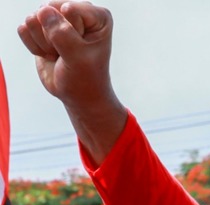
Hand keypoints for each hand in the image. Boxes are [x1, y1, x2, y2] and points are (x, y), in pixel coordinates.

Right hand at [18, 3, 126, 164]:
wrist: (79, 100)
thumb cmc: (87, 82)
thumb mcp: (79, 59)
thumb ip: (61, 32)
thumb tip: (43, 11)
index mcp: (97, 16)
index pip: (69, 9)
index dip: (71, 35)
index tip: (83, 55)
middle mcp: (78, 14)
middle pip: (47, 10)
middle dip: (54, 39)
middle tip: (69, 59)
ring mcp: (58, 21)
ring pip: (32, 19)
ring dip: (42, 45)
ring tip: (59, 59)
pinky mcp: (42, 32)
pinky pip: (23, 30)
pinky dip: (33, 48)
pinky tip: (49, 58)